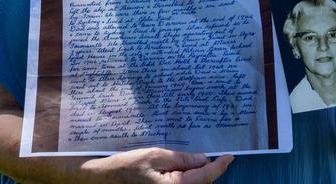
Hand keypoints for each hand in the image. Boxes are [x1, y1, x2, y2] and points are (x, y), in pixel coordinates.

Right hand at [78, 147, 233, 183]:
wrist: (105, 181)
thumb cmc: (128, 166)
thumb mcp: (156, 155)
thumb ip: (182, 159)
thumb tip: (203, 159)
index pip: (205, 176)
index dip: (219, 166)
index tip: (230, 156)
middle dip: (207, 170)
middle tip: (210, 155)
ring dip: (197, 176)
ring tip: (193, 161)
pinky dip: (188, 180)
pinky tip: (182, 169)